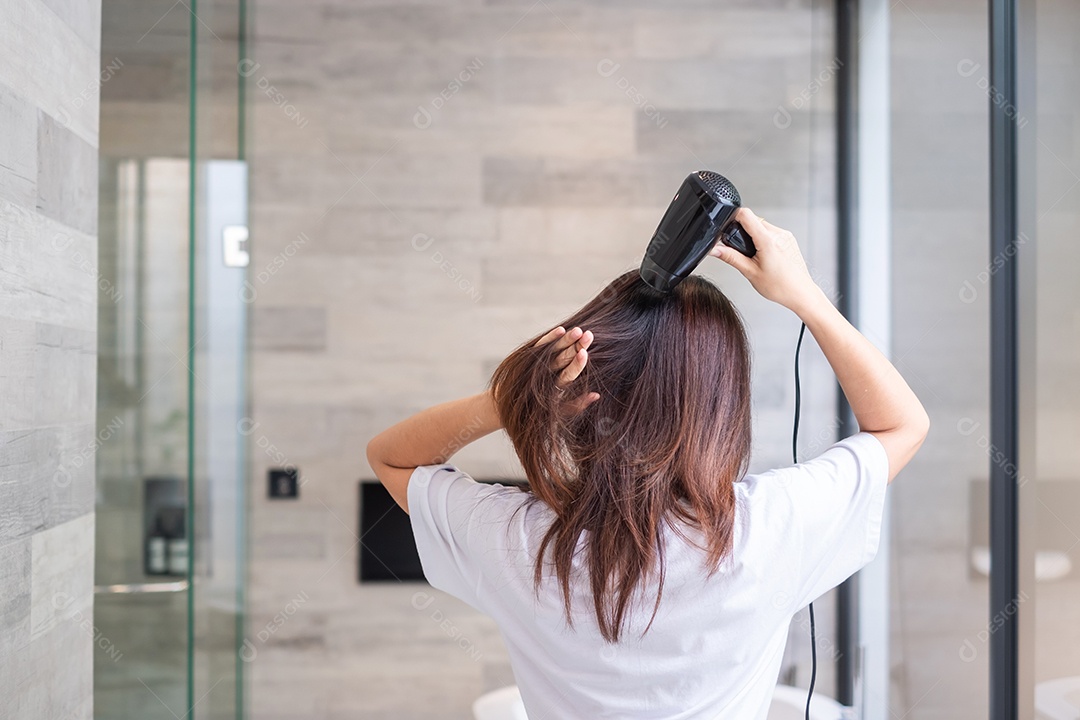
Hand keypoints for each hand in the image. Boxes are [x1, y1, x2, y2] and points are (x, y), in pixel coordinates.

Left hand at [534, 325, 600, 413]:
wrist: (508, 404)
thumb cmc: (541, 410)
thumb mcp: (562, 411)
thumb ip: (578, 403)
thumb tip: (597, 395)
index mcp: (555, 389)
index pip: (568, 375)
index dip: (577, 365)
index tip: (585, 354)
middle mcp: (545, 376)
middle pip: (563, 359)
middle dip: (577, 346)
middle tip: (589, 335)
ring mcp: (536, 366)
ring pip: (553, 350)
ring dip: (566, 340)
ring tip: (579, 330)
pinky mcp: (528, 357)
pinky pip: (539, 346)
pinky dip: (550, 338)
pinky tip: (561, 330)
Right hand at [709, 208, 826, 314]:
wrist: (800, 293)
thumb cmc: (780, 286)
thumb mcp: (749, 272)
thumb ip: (730, 257)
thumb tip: (715, 249)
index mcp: (768, 241)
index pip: (746, 215)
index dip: (733, 217)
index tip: (727, 225)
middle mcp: (779, 234)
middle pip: (753, 220)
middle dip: (743, 231)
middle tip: (743, 250)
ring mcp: (785, 235)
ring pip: (762, 225)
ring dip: (754, 235)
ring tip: (755, 255)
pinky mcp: (789, 238)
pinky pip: (771, 231)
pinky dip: (764, 239)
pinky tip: (765, 255)